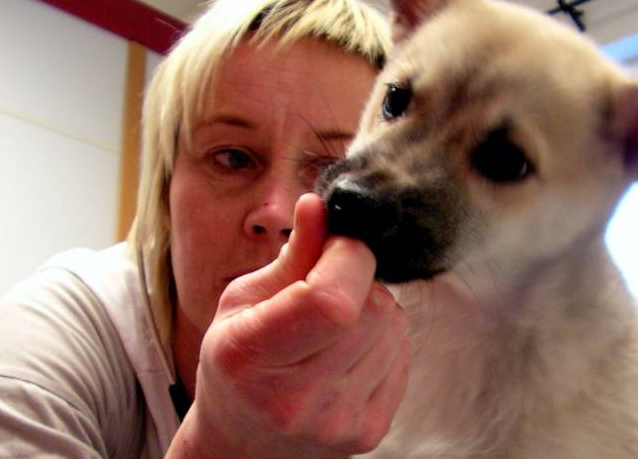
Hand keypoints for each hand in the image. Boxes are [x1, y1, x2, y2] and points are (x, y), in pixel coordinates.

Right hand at [168, 193, 409, 458]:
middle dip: (359, 276)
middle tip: (331, 279)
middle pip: (371, 308)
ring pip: (392, 325)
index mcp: (250, 356)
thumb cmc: (235, 363)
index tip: (335, 244)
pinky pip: (401, 351)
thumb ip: (291, 254)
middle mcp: (297, 399)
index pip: (332, 300)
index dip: (347, 256)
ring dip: (373, 305)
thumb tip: (318, 203)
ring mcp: (338, 420)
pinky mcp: (370, 430)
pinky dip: (382, 333)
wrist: (244, 443)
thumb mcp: (243, 300)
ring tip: (335, 320)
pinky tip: (349, 344)